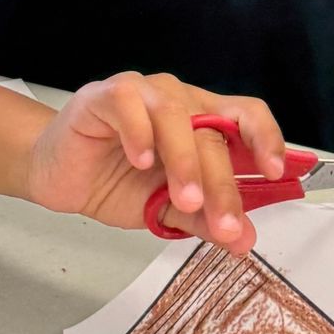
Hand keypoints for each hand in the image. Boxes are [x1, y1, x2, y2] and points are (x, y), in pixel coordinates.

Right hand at [24, 72, 286, 252]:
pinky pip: (129, 104)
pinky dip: (140, 134)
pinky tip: (141, 161)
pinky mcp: (105, 96)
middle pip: (214, 131)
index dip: (267, 139)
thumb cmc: (114, 181)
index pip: (247, 117)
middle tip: (224, 223)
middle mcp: (179, 101)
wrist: (57, 176)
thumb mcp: (165, 209)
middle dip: (223, 183)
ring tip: (184, 199)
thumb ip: (204, 220)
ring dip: (186, 161)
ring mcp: (143, 94)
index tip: (276, 173)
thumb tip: (243, 239)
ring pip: (177, 115)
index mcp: (202, 122)